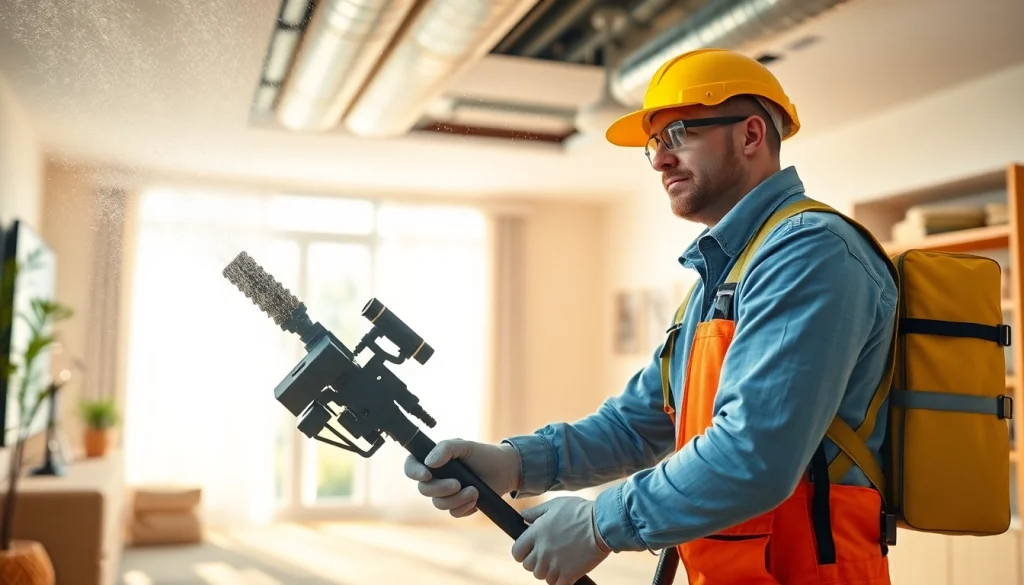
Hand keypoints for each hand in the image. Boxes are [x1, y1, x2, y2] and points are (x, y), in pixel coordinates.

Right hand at [404, 439, 521, 517]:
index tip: (427, 474)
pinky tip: (476, 498)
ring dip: (456, 499)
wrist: (505, 470)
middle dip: (441, 489)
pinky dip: (464, 507)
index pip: (411, 466)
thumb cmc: (483, 454)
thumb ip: (445, 449)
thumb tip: (428, 462)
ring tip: (474, 491)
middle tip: (458, 483)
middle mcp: (436, 478)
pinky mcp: (458, 506)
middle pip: (424, 490)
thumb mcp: (465, 446)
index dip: (414, 472)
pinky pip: (453, 513)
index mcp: (432, 460)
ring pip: (438, 504)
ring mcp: (446, 493)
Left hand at [512, 496, 610, 584]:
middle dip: (536, 562)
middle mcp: (542, 550)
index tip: (530, 551)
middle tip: (548, 555)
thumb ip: (536, 512)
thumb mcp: (554, 505)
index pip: (517, 552)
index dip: (522, 553)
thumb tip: (523, 516)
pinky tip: (567, 571)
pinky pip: (556, 584)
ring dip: (548, 571)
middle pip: (528, 566)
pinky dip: (560, 580)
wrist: (602, 524)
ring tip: (559, 561)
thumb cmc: (579, 512)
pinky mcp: (569, 574)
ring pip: (542, 576)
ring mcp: (555, 564)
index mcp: (536, 533)